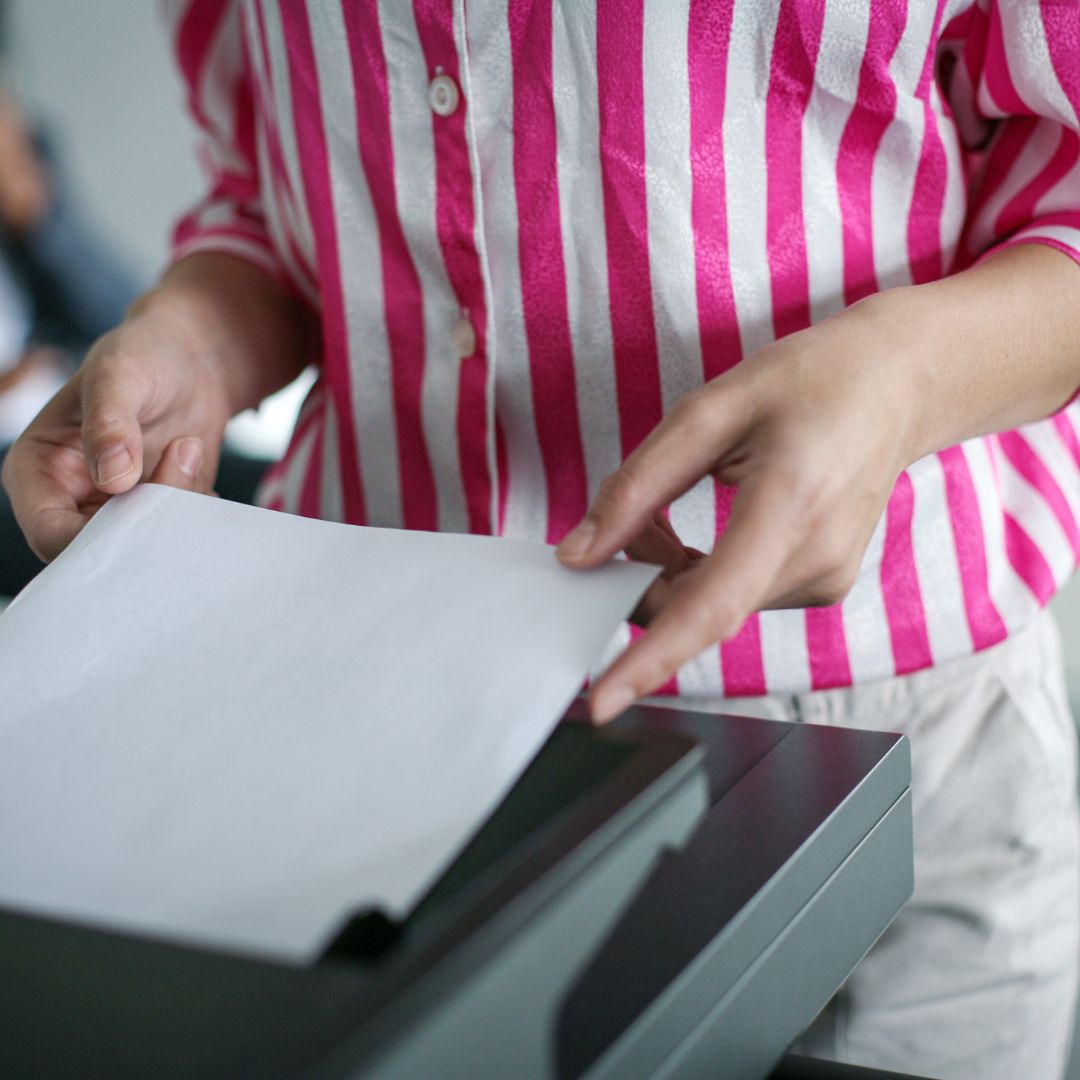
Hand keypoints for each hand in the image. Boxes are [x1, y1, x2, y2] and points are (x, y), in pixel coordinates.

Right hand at [1, 299, 230, 561]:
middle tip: (184, 475)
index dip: (94, 540)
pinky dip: (194, 522)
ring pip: (143, 551)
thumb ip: (111, 421)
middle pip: (100, 552)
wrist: (192, 361)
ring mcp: (115, 512)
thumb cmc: (143, 356)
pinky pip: (173, 541)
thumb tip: (113, 477)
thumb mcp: (121, 374)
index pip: (51, 535)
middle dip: (147, 526)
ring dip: (177, 519)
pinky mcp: (154, 515)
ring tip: (190, 453)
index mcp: (36, 472)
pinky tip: (203, 481)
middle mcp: (70, 502)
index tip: (144, 506)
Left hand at [557, 296, 919, 721]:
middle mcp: (816, 560)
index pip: (712, 606)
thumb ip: (638, 488)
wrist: (897, 386)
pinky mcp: (822, 587)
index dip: (652, 658)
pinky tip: (713, 529)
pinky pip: (735, 598)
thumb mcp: (709, 411)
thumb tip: (579, 556)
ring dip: (671, 573)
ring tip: (682, 509)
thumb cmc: (809, 383)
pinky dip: (701, 575)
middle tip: (633, 518)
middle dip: (642, 577)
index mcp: (791, 505)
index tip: (602, 701)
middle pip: (696, 608)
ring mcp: (824, 581)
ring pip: (710, 607)